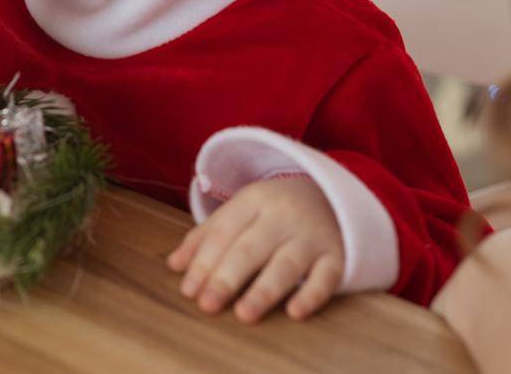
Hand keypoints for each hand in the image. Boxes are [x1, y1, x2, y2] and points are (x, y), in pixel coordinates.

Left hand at [167, 174, 344, 322]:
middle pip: (251, 248)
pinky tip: (294, 312)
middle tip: (207, 305)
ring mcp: (311, 235)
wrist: (331, 196)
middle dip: (227, 277)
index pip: (224, 231)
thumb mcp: (241, 211)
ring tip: (244, 314)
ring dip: (264, 290)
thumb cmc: (274, 211)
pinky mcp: (336, 255)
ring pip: (286, 264)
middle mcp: (283, 216)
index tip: (188, 290)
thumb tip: (174, 265)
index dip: (204, 260)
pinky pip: (327, 276)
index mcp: (255, 199)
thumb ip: (206, 236)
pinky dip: (313, 295)